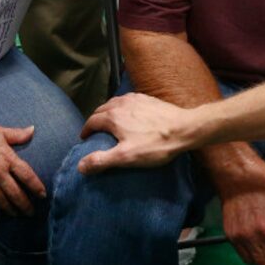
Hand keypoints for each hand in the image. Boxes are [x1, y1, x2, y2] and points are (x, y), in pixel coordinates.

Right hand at [0, 122, 44, 215]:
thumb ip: (16, 134)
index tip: (42, 195)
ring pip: (2, 201)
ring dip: (10, 209)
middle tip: (30, 213)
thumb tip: (32, 130)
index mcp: (7, 158)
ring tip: (16, 214)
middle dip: (25, 205)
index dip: (36, 187)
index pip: (27, 176)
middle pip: (16, 193)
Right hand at [77, 92, 195, 173]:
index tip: (84, 139)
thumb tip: (80, 166)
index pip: (91, 121)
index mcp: (112, 117)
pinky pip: (128, 100)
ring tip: (110, 122)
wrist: (184, 128)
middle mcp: (121, 103)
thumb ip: (101, 160)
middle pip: (101, 110)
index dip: (86, 131)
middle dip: (95, 120)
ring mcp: (136, 99)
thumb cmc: (155, 145)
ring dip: (108, 111)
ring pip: (114, 102)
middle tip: (95, 132)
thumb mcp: (125, 157)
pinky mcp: (148, 98)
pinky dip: (122, 106)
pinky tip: (129, 114)